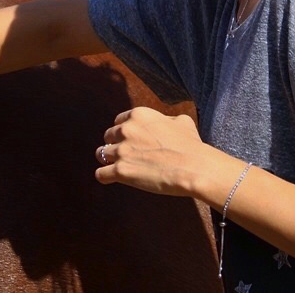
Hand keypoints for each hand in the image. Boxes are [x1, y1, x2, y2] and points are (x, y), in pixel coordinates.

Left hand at [94, 107, 211, 196]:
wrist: (194, 168)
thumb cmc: (192, 145)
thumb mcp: (182, 121)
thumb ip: (167, 119)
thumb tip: (166, 122)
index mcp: (139, 115)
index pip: (118, 121)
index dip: (124, 132)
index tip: (131, 142)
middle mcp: (126, 129)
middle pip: (108, 136)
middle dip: (116, 145)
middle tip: (128, 156)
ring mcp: (121, 150)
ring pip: (101, 154)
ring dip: (110, 161)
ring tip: (122, 168)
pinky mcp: (120, 171)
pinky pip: (100, 174)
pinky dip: (106, 177)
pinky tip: (113, 179)